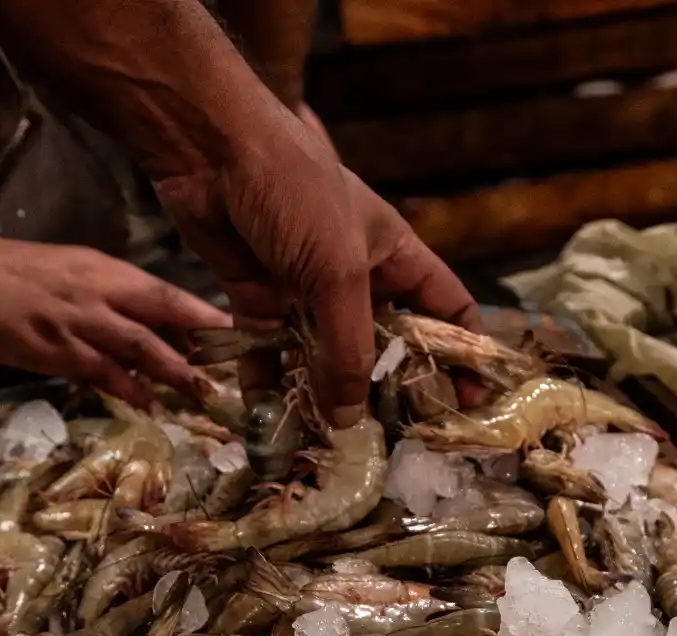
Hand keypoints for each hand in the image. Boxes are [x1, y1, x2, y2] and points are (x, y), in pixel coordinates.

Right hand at [0, 230, 230, 402]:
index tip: (244, 338)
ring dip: (176, 371)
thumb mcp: (64, 276)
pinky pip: (96, 369)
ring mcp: (73, 318)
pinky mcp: (47, 346)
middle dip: (206, 344)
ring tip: (207, 396)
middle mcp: (96, 289)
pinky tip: (148, 405)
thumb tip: (145, 332)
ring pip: (139, 343)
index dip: (207, 316)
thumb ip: (104, 301)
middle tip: (241, 372)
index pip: (168, 293)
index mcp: (103, 269)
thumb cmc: (2, 274)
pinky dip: (126, 387)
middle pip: (165, 314)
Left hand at [153, 106, 477, 424]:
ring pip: (323, 356)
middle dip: (385, 390)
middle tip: (391, 441)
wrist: (208, 150)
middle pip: (383, 344)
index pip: (446, 310)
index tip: (467, 401)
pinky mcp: (258, 298)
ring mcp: (306, 289)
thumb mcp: (337, 272)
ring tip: (325, 444)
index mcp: (395, 255)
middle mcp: (355, 276)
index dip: (462, 354)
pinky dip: (270, 383)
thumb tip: (351, 418)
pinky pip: (270, 352)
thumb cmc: (293, 192)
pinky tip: (270, 421)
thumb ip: (349, 348)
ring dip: (322, 396)